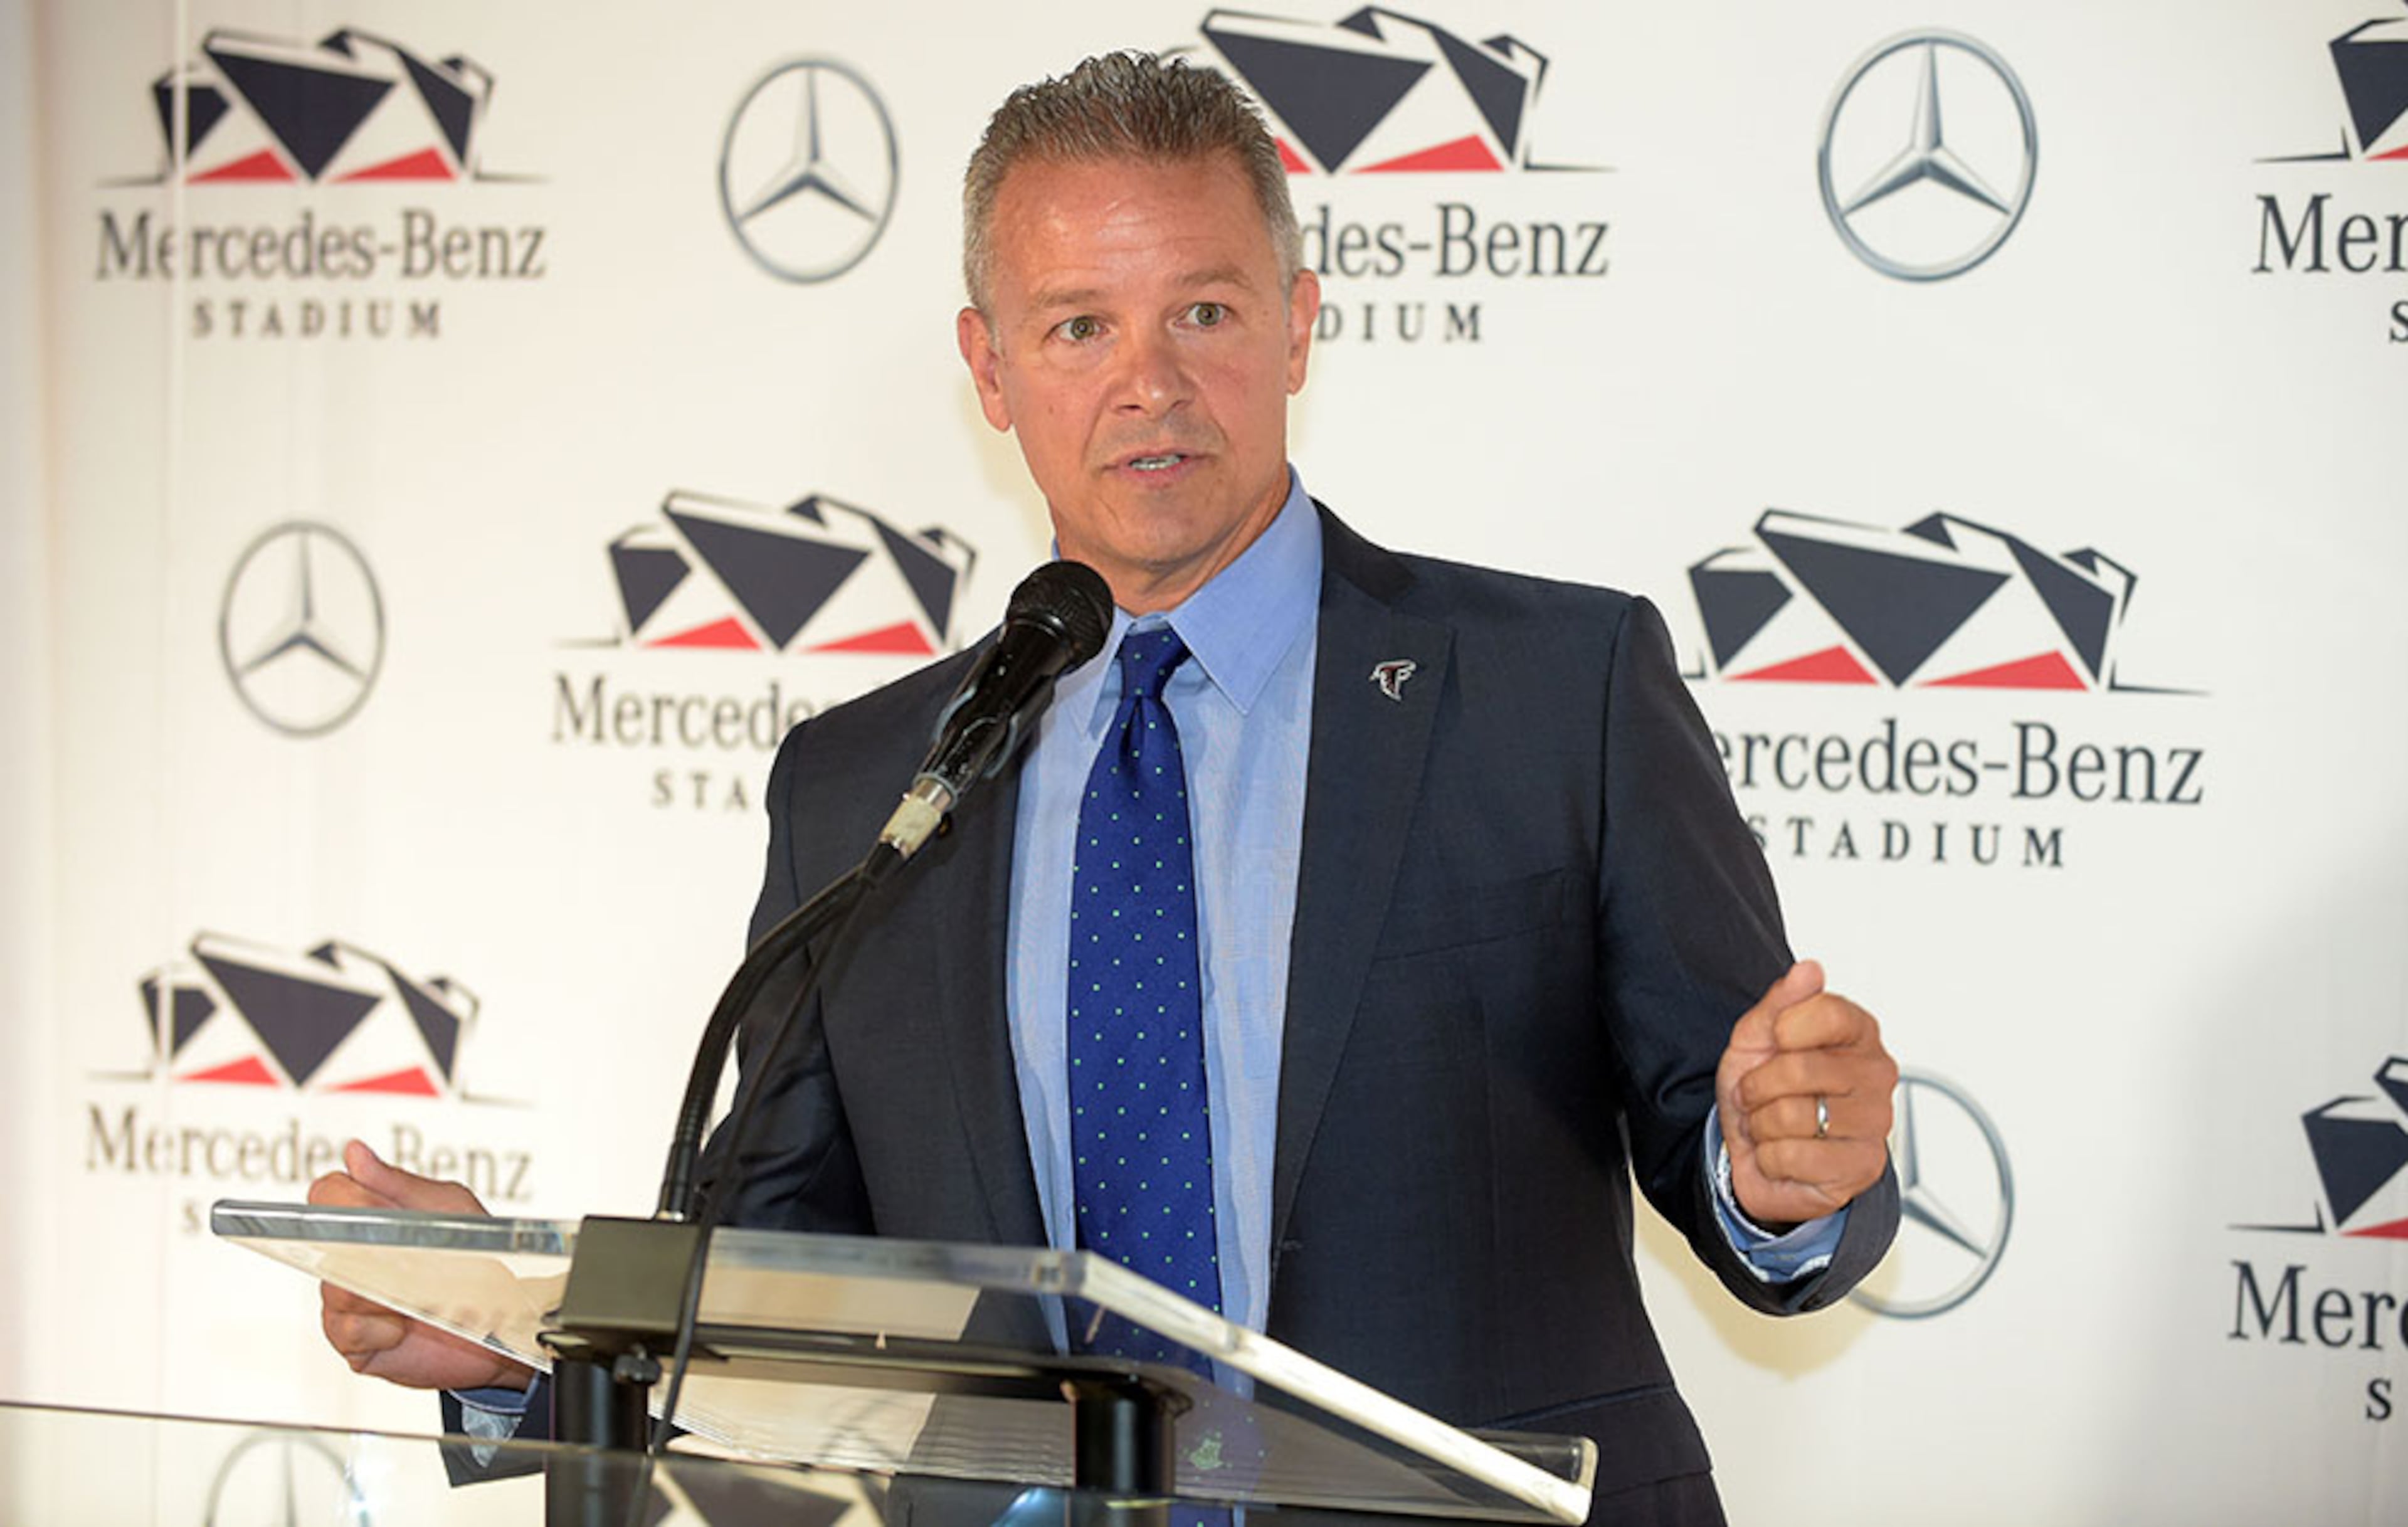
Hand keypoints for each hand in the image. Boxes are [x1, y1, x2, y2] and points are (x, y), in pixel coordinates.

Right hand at [307, 1139, 533, 1391]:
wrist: (505, 1324)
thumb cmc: (482, 1262)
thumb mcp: (451, 1211)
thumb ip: (401, 1184)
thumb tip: (355, 1153)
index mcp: (371, 1219)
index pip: (326, 1194)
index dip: (344, 1199)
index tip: (377, 1210)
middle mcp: (351, 1259)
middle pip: (322, 1243)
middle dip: (368, 1251)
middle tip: (407, 1257)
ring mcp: (348, 1301)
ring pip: (337, 1289)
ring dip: (382, 1292)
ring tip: (419, 1295)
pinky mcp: (354, 1341)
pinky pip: (348, 1329)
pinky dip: (382, 1328)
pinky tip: (406, 1325)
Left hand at [1715, 960, 1896, 1227]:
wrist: (1756, 1154)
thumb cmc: (1763, 1091)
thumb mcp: (1756, 1040)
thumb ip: (1780, 1003)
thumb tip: (1810, 969)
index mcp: (1859, 1033)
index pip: (1827, 1012)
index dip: (1782, 1030)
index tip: (1775, 1044)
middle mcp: (1877, 1074)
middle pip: (1798, 1069)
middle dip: (1758, 1087)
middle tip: (1760, 1096)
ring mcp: (1876, 1123)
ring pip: (1791, 1116)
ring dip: (1762, 1125)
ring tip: (1772, 1127)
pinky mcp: (1863, 1167)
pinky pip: (1791, 1156)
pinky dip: (1770, 1158)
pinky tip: (1784, 1156)